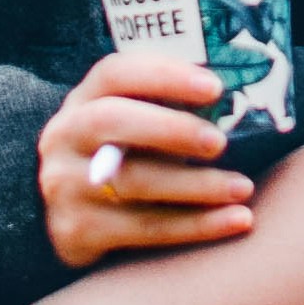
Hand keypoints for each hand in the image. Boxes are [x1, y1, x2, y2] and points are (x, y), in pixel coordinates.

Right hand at [38, 50, 258, 271]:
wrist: (61, 222)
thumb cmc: (118, 160)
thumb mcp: (126, 127)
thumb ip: (164, 110)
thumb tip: (238, 102)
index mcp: (82, 100)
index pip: (115, 73)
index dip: (164, 75)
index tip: (214, 87)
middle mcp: (64, 137)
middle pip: (112, 121)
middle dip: (172, 129)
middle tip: (220, 142)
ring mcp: (65, 185)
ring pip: (134, 182)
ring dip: (197, 185)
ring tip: (243, 187)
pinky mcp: (77, 231)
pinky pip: (145, 229)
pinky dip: (198, 225)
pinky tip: (236, 220)